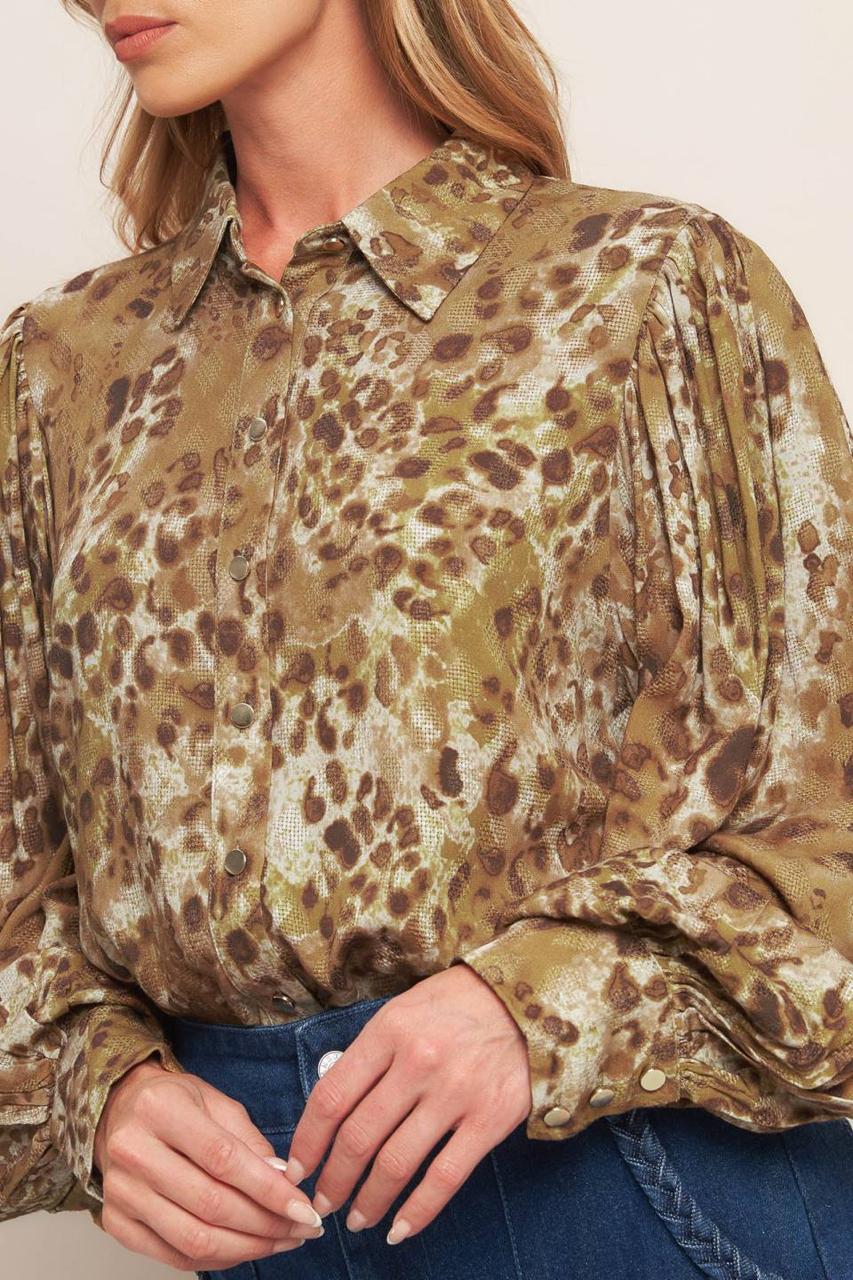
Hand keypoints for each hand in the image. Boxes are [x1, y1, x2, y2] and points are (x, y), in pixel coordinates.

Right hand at [93, 1058, 324, 1270]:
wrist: (118, 1111)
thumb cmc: (173, 1102)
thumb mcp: (215, 1101)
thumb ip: (249, 1140)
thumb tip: (282, 1180)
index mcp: (161, 1110)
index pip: (224, 1159)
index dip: (269, 1190)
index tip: (304, 1209)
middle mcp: (133, 1152)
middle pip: (211, 1205)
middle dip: (266, 1224)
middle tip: (301, 1229)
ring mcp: (121, 1192)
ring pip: (194, 1239)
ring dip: (247, 1248)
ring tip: (280, 1242)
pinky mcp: (116, 1223)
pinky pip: (173, 1256)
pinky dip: (216, 1260)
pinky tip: (244, 1248)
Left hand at [284, 963, 532, 1244]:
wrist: (524, 1000)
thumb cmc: (453, 1006)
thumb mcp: (402, 1011)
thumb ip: (369, 1055)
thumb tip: (332, 1108)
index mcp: (389, 1031)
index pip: (332, 1097)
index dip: (308, 1141)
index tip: (297, 1168)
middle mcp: (418, 1062)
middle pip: (359, 1137)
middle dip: (333, 1180)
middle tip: (323, 1202)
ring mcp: (455, 1092)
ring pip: (396, 1163)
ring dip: (369, 1201)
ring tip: (357, 1218)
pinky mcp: (489, 1118)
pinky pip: (445, 1177)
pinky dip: (418, 1211)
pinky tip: (399, 1229)